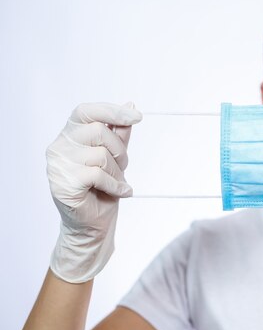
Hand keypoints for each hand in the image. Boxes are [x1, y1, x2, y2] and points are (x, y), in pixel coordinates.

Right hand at [46, 102, 142, 282]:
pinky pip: (98, 174)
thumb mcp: (115, 156)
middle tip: (123, 167)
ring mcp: (58, 165)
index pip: (86, 111)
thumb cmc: (103, 188)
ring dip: (118, 172)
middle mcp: (58, 147)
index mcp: (69, 135)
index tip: (137, 117)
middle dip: (120, 151)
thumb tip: (130, 105)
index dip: (111, 111)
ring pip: (101, 155)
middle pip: (98, 132)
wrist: (93, 224)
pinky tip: (120, 192)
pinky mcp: (63, 183)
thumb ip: (119, 132)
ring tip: (118, 183)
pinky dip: (115, 185)